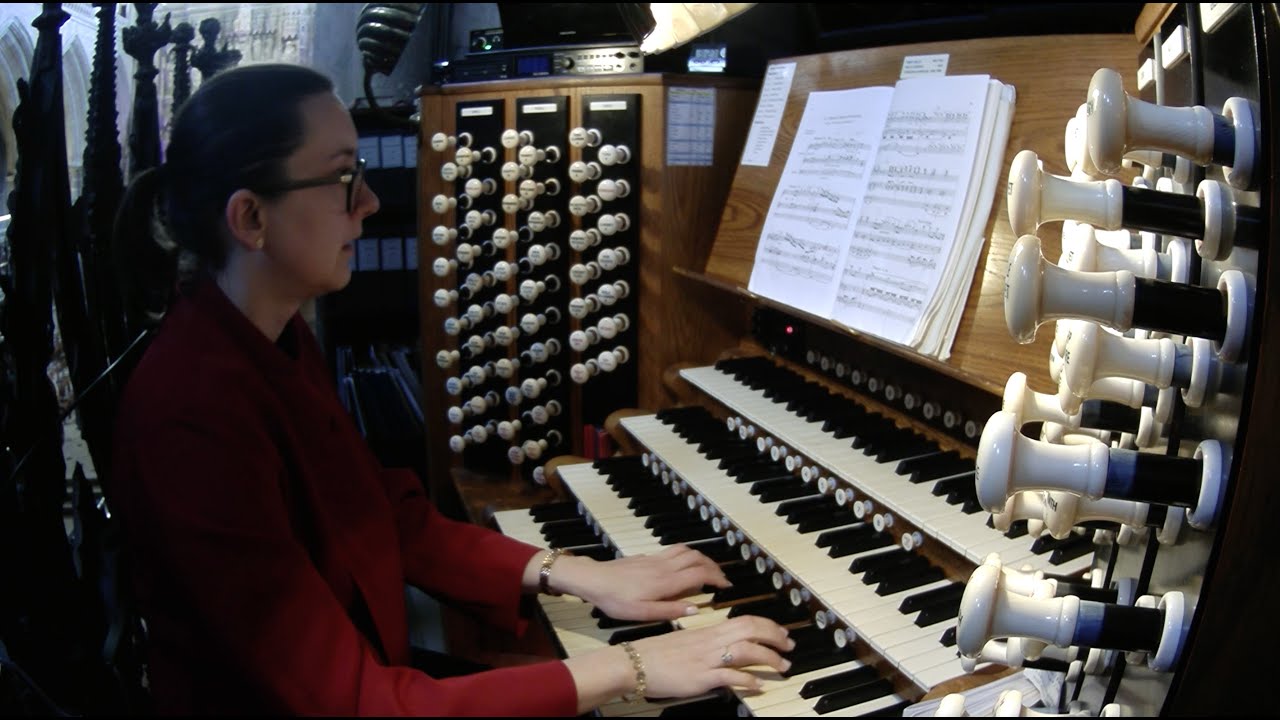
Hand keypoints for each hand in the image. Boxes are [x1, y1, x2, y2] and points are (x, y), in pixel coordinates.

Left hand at [555, 544, 730, 621]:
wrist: (593, 579)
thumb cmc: (616, 600)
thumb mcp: (642, 613)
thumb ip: (670, 611)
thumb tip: (695, 608)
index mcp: (667, 581)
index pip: (700, 574)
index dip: (717, 578)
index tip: (726, 586)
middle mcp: (665, 566)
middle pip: (697, 558)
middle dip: (713, 566)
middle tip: (721, 578)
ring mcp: (655, 559)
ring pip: (686, 550)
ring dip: (701, 557)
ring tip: (707, 569)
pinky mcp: (647, 556)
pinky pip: (674, 550)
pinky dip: (686, 554)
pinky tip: (683, 565)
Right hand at [630, 615, 794, 697]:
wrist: (634, 662)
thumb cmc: (654, 654)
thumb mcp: (684, 643)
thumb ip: (705, 645)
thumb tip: (722, 649)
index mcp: (707, 631)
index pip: (744, 620)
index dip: (767, 625)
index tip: (780, 632)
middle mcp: (710, 642)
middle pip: (751, 629)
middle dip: (775, 636)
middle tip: (789, 645)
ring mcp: (707, 659)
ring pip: (747, 650)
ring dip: (769, 658)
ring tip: (782, 667)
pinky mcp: (701, 677)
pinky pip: (730, 675)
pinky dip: (747, 680)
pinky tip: (757, 685)